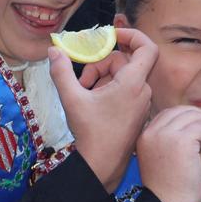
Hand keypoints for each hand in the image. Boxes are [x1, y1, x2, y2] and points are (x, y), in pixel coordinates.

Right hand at [49, 28, 156, 191]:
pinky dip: (109, 89)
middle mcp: (142, 91)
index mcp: (133, 83)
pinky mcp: (137, 111)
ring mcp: (141, 102)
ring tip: (85, 93)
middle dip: (101, 64)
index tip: (111, 36)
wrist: (103, 166)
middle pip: (125, 61)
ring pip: (123, 76)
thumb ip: (61, 72)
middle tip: (83, 79)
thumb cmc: (91, 134)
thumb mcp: (72, 99)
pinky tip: (93, 102)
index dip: (131, 35)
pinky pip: (125, 89)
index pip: (146, 47)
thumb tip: (54, 51)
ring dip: (102, 78)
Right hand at [136, 106, 200, 201]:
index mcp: (144, 136)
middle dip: (198, 115)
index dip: (186, 115)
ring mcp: (166, 135)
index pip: (167, 114)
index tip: (199, 123)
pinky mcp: (182, 141)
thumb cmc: (169, 187)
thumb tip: (195, 124)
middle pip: (179, 111)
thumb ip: (170, 139)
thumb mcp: (162, 157)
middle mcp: (152, 132)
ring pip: (192, 117)